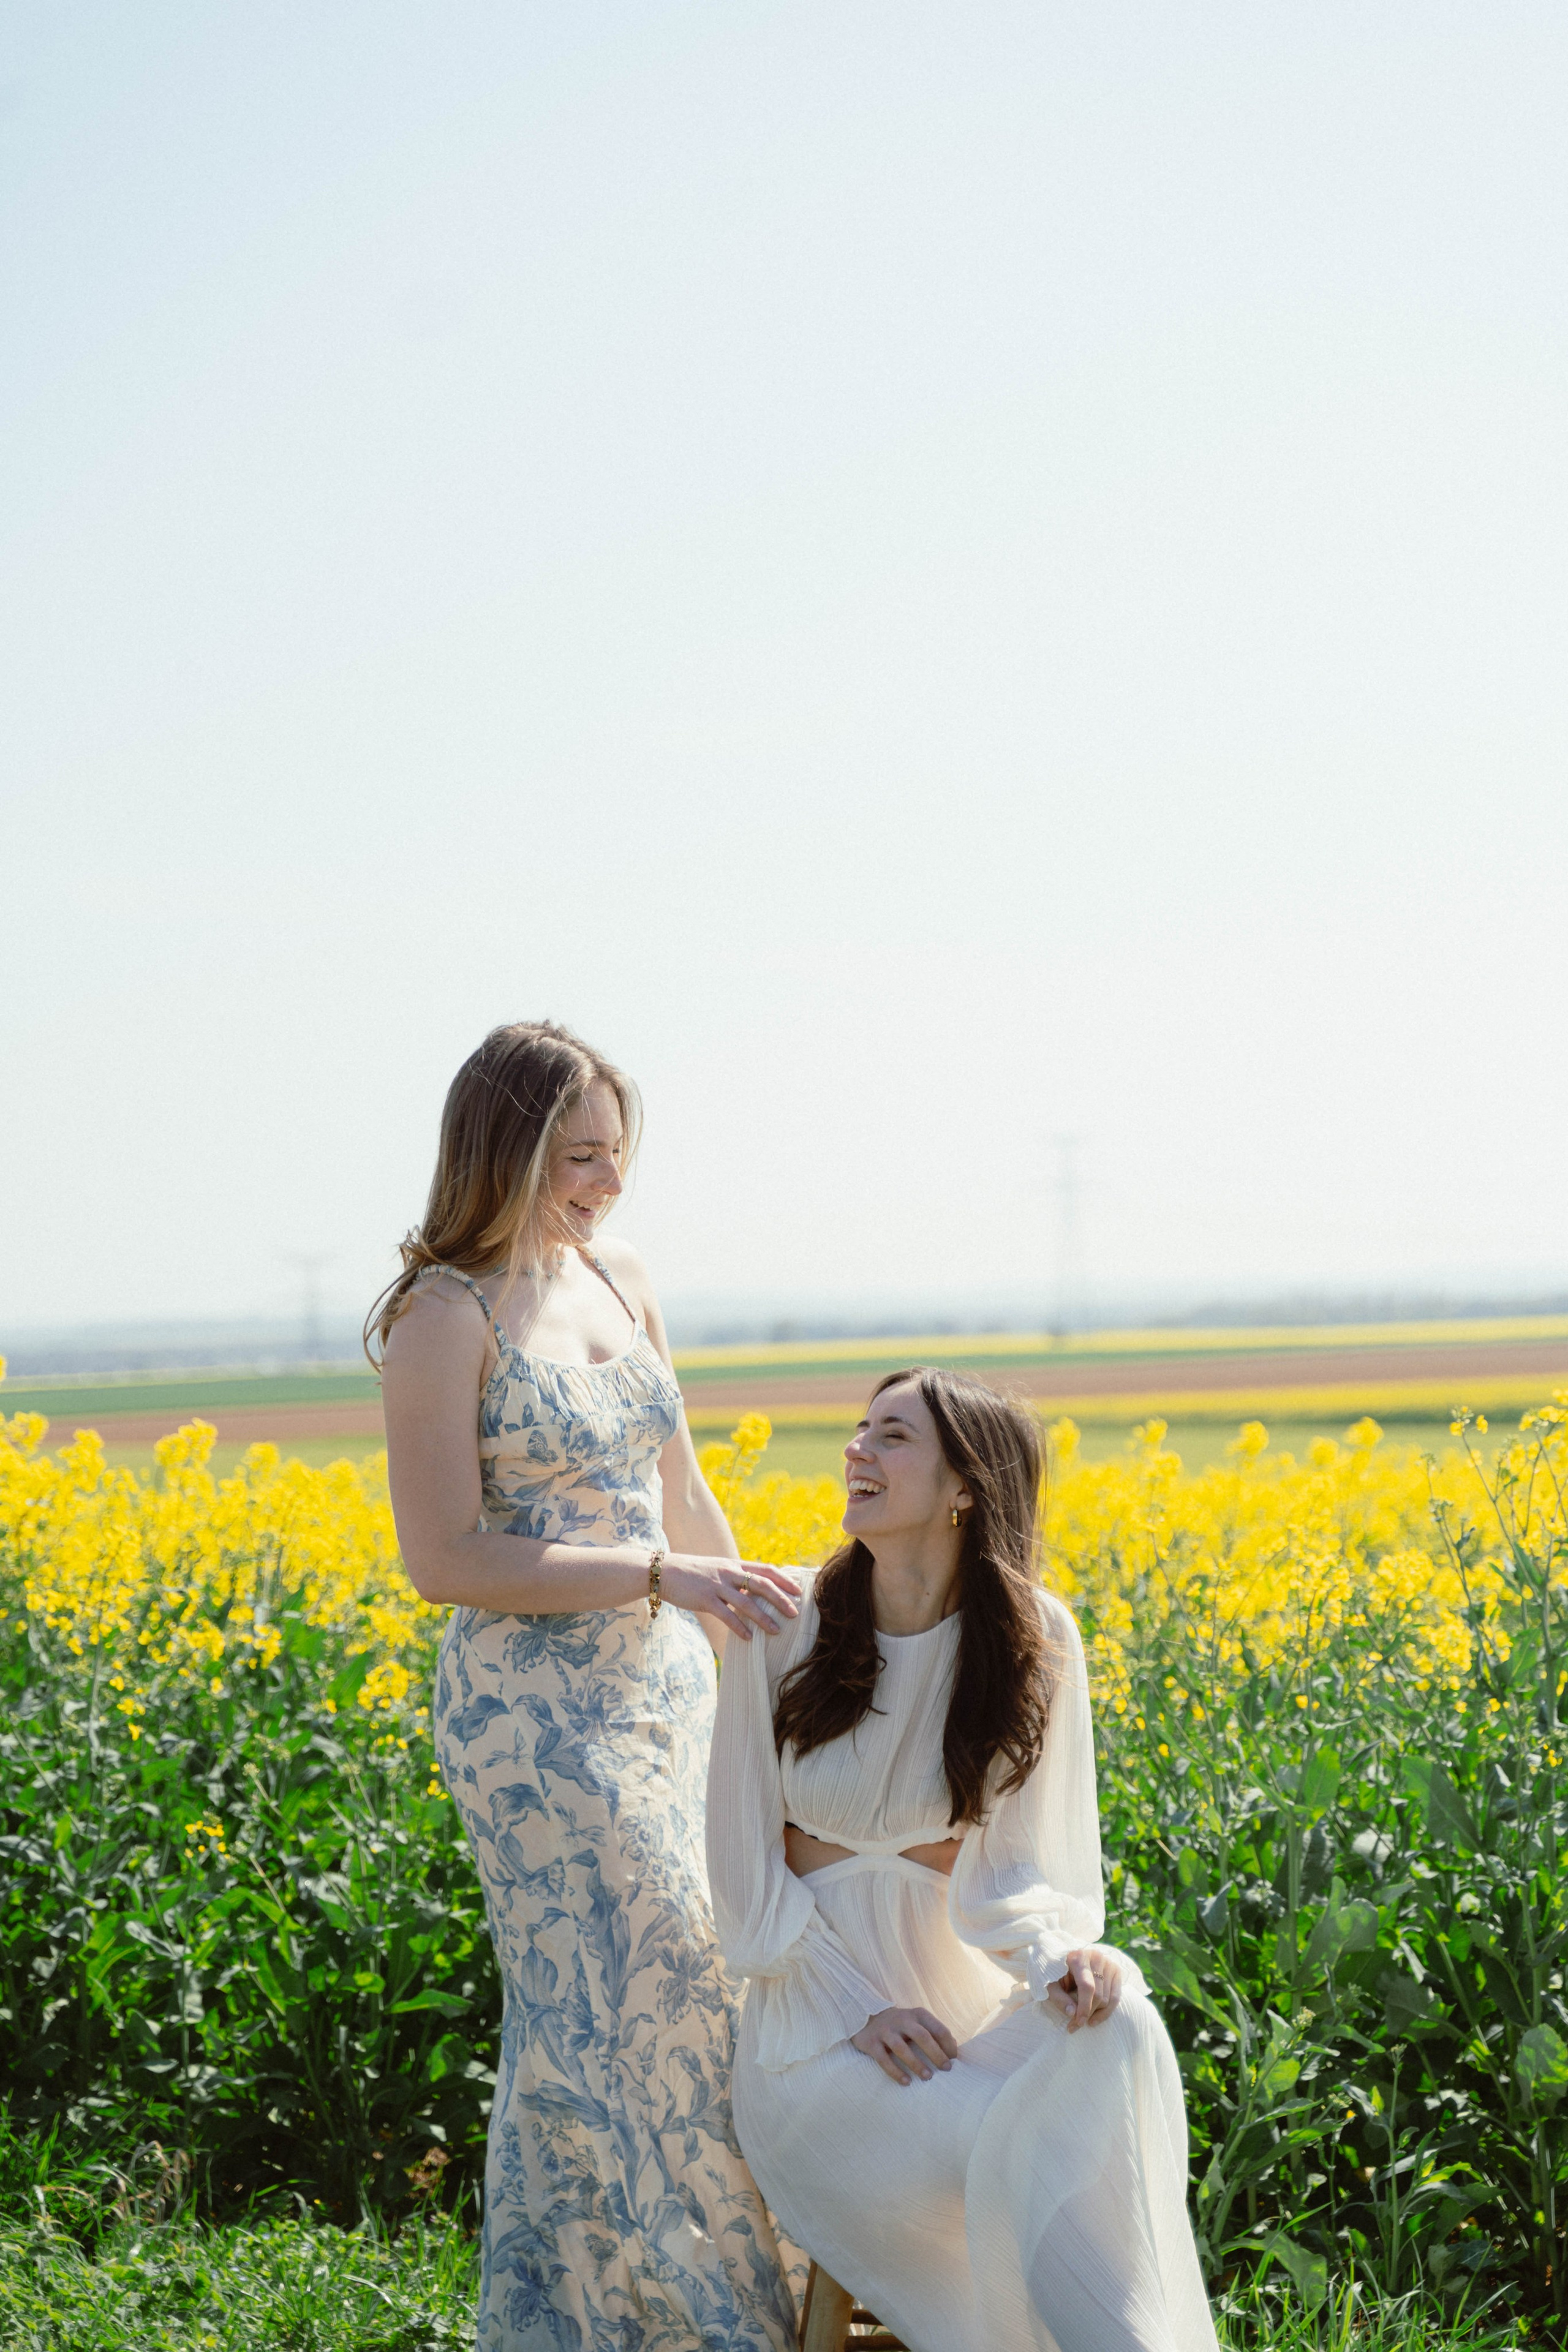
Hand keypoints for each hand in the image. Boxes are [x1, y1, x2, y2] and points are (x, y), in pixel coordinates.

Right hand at [660, 1555, 800, 1640]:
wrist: (664, 1571)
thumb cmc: (692, 1572)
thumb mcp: (717, 1568)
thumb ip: (735, 1576)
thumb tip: (755, 1590)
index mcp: (734, 1564)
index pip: (766, 1570)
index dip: (784, 1580)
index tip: (799, 1591)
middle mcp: (729, 1572)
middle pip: (762, 1585)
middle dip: (781, 1599)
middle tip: (795, 1613)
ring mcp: (717, 1585)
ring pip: (747, 1602)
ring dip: (764, 1618)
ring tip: (777, 1631)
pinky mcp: (705, 1599)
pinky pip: (726, 1615)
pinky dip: (739, 1627)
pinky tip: (749, 1638)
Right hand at [851, 2006, 958, 2084]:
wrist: (866, 2017)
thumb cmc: (900, 2025)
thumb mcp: (918, 2023)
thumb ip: (935, 2033)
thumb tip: (954, 2050)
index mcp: (917, 2015)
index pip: (937, 2028)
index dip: (948, 2045)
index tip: (954, 2060)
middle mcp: (901, 2020)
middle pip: (921, 2036)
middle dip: (936, 2054)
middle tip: (946, 2069)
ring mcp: (885, 2031)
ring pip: (901, 2048)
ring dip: (916, 2064)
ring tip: (927, 2077)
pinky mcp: (871, 2042)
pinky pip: (883, 2059)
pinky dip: (895, 2072)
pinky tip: (906, 2082)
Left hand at [1045, 1946, 1121, 2031]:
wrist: (1069, 1959)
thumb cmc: (1057, 1972)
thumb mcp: (1051, 1983)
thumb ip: (1058, 1997)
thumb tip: (1072, 2013)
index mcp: (1078, 1957)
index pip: (1087, 1987)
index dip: (1084, 2007)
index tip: (1078, 2023)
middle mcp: (1096, 1957)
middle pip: (1098, 1995)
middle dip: (1088, 2013)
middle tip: (1075, 2024)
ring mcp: (1108, 1963)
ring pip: (1107, 1999)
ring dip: (1095, 2014)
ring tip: (1083, 2020)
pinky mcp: (1116, 1970)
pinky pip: (1116, 1998)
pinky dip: (1106, 2012)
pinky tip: (1095, 2019)